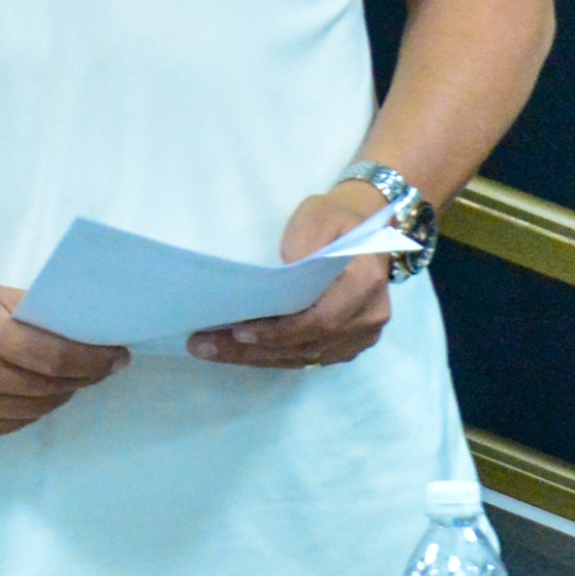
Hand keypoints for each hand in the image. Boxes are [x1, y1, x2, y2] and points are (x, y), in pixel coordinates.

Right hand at [0, 279, 129, 438]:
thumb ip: (39, 312)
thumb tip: (90, 331)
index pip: (57, 357)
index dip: (95, 360)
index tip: (118, 356)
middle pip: (53, 386)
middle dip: (87, 376)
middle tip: (106, 365)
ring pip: (39, 409)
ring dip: (64, 392)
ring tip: (73, 375)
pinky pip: (17, 422)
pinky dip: (36, 407)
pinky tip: (40, 390)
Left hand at [189, 187, 396, 366]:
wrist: (362, 230)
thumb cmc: (335, 219)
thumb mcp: (317, 217)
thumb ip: (303, 244)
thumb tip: (280, 280)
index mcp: (365, 282)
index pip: (321, 321)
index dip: (280, 333)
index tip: (240, 331)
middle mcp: (369, 316)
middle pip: (306, 346)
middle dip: (254, 349)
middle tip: (205, 345)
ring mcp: (362, 335)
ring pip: (303, 357)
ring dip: (255, 357)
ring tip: (210, 349)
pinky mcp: (348, 345)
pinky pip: (307, 358)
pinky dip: (271, 356)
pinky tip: (237, 351)